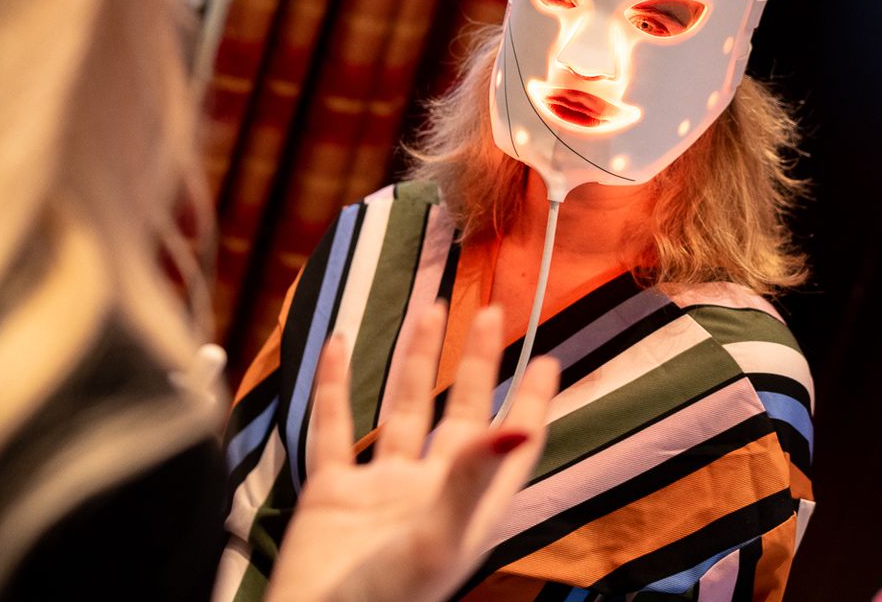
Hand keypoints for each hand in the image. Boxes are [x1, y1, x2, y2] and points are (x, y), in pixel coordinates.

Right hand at [265, 302, 557, 601]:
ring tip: (433, 309)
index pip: (512, 445)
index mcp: (467, 508)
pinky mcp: (332, 492)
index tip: (549, 357)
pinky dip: (334, 385)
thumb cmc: (384, 601)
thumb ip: (473, 477)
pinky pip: (334, 427)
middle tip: (494, 312)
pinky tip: (337, 344)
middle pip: (462, 414)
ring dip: (417, 361)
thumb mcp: (438, 536)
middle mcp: (429, 492)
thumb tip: (519, 429)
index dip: (531, 402)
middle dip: (478, 364)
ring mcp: (380, 490)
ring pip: (404, 409)